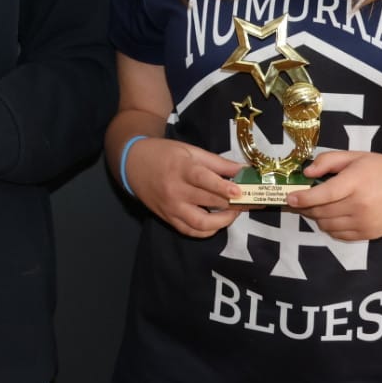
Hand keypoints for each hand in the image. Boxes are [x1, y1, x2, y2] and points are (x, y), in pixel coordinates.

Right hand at [125, 137, 244, 237]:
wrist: (133, 164)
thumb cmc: (164, 154)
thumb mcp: (190, 151)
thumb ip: (217, 163)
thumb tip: (243, 170)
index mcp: (180, 168)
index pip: (203, 180)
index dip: (222, 187)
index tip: (239, 191)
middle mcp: (174, 190)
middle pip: (207, 201)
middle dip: (231, 203)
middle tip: (249, 201)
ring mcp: (171, 207)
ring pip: (200, 223)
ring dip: (222, 221)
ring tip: (233, 213)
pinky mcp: (168, 218)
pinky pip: (190, 231)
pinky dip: (207, 230)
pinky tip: (217, 223)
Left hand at [284, 151, 381, 240]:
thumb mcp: (355, 157)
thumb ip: (328, 160)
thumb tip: (306, 173)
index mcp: (356, 182)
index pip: (323, 194)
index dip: (303, 198)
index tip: (289, 198)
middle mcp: (360, 205)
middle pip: (321, 212)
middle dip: (305, 207)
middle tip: (297, 201)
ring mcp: (365, 222)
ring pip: (327, 225)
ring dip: (316, 217)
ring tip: (314, 207)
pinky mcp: (369, 234)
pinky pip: (339, 235)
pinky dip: (329, 227)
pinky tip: (331, 216)